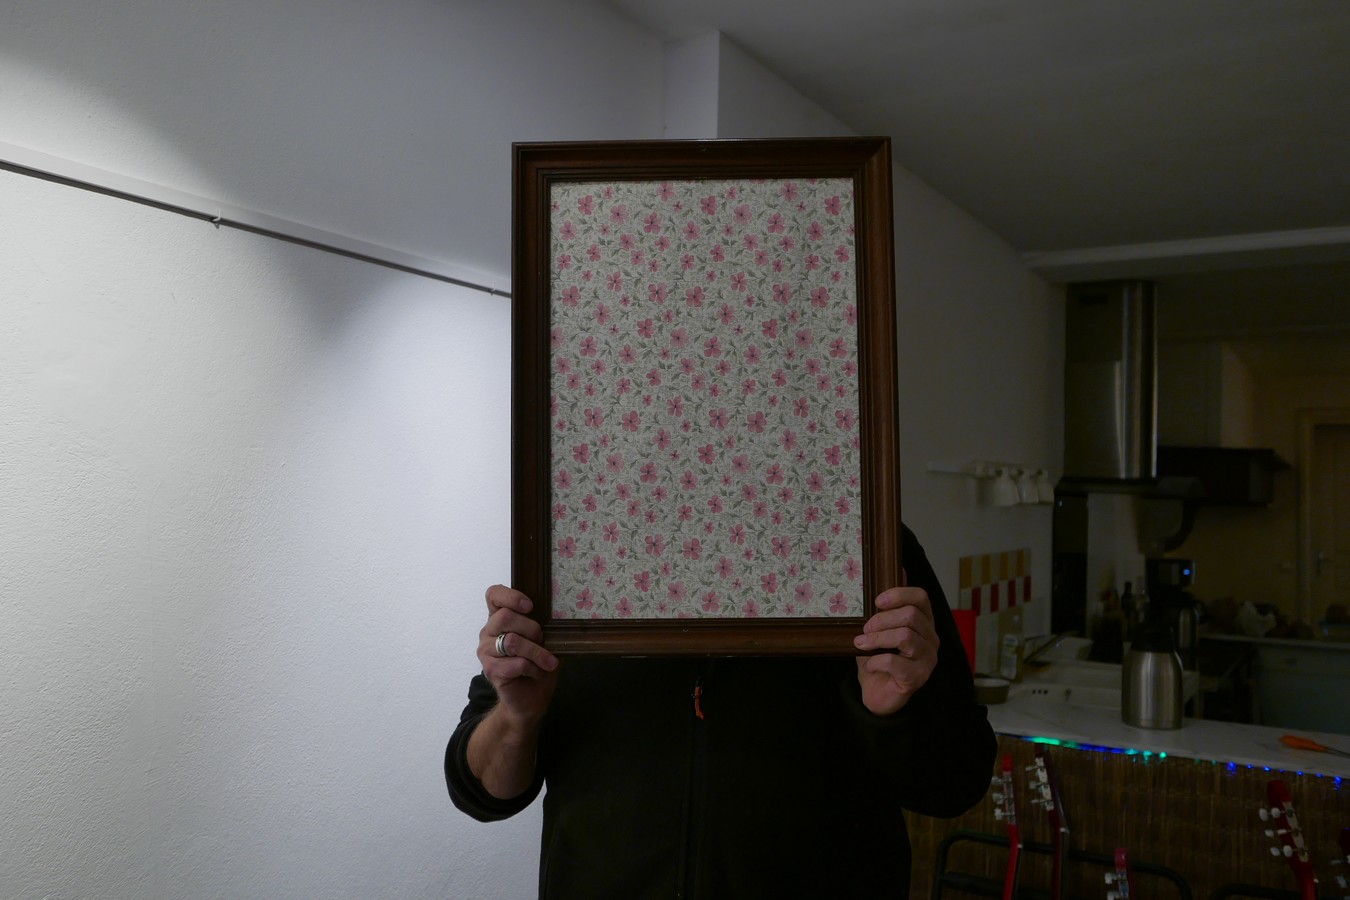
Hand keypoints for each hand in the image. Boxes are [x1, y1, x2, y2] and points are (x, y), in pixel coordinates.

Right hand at [478, 585, 559, 728]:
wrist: (531, 699)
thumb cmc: (538, 665)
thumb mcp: (545, 640)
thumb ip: (543, 624)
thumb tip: (557, 613)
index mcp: (499, 618)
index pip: (493, 595)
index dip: (511, 596)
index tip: (530, 607)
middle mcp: (488, 632)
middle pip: (505, 617)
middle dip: (532, 629)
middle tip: (543, 642)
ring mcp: (486, 652)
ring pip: (512, 641)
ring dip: (537, 652)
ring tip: (547, 662)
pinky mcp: (491, 671)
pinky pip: (516, 663)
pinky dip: (533, 668)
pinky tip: (537, 673)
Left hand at [852, 575, 938, 715]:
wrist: (876, 693)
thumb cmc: (878, 658)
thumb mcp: (878, 628)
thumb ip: (887, 605)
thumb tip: (897, 568)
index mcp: (924, 623)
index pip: (921, 598)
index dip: (899, 594)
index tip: (877, 601)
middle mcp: (931, 639)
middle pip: (912, 616)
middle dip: (883, 619)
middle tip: (865, 628)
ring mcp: (927, 659)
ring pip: (906, 636)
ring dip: (878, 638)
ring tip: (861, 643)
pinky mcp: (918, 678)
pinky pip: (897, 662)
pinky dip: (877, 661)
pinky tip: (869, 665)